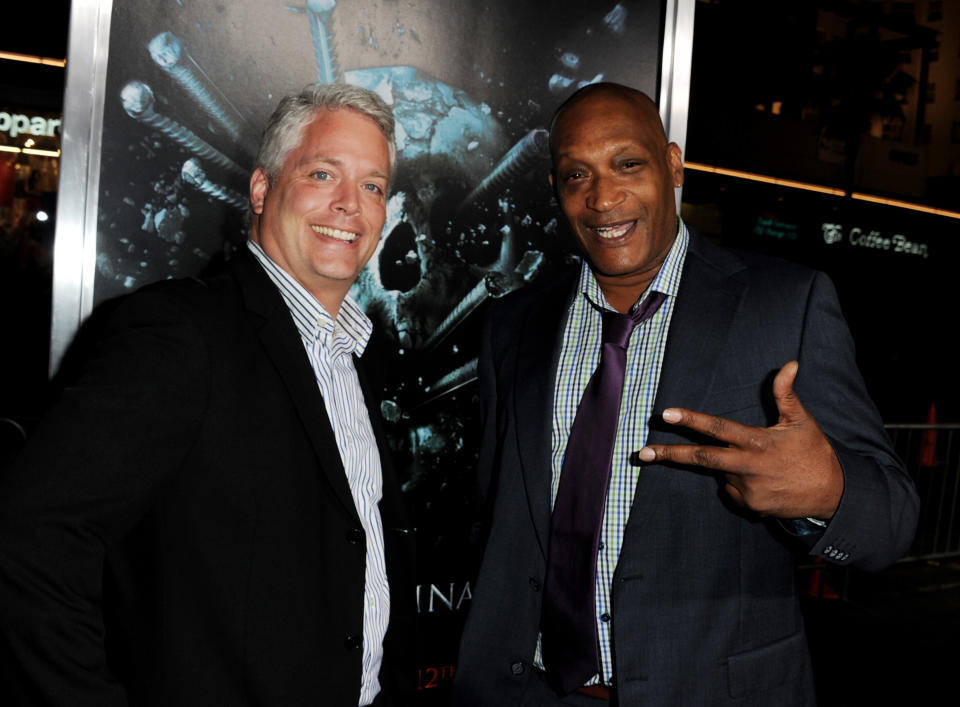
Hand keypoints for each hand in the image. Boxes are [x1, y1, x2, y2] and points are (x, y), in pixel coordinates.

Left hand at [638, 361, 843, 518]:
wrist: (832, 495)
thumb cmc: (815, 453)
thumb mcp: (802, 422)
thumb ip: (786, 394)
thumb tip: (789, 364)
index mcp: (757, 442)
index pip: (718, 428)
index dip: (691, 419)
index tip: (667, 414)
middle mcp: (748, 467)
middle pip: (702, 459)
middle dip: (669, 455)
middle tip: (642, 453)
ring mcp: (747, 490)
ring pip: (721, 473)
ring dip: (729, 466)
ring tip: (762, 465)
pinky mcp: (750, 506)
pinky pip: (732, 490)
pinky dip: (738, 482)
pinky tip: (764, 481)